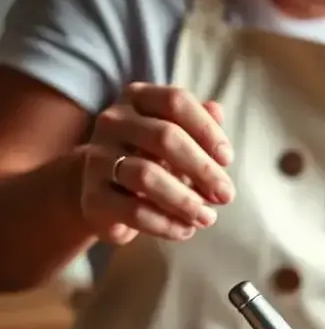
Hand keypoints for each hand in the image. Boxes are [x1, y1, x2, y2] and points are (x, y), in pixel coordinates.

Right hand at [79, 83, 234, 244]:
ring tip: (208, 217)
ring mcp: (98, 157)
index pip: (176, 102)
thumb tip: (218, 110)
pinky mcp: (93, 196)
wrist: (104, 192)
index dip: (207, 130)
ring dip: (185, 200)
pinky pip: (134, 211)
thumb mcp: (178, 139)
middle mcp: (113, 122)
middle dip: (203, 169)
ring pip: (147, 175)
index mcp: (138, 99)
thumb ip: (199, 126)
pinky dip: (166, 224)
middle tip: (226, 195)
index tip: (227, 159)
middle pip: (165, 137)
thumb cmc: (152, 160)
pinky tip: (186, 229)